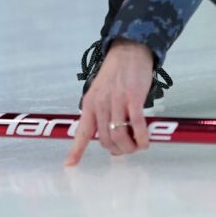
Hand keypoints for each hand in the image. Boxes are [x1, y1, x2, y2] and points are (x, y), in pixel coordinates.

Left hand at [64, 39, 153, 165]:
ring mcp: (116, 101)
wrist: (129, 50)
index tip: (70, 165)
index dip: (75, 150)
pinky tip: (146, 141)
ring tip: (138, 146)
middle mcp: (100, 104)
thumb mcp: (101, 92)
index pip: (81, 132)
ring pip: (119, 136)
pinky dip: (142, 138)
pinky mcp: (133, 98)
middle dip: (118, 150)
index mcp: (90, 104)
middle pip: (105, 139)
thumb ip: (103, 114)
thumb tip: (111, 140)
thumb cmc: (117, 73)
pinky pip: (137, 125)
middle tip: (128, 150)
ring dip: (130, 147)